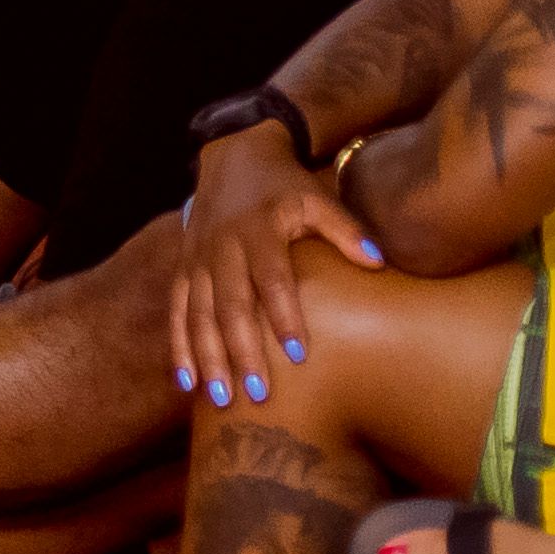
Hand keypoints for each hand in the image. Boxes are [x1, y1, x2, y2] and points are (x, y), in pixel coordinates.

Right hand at [169, 119, 379, 410]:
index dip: (284, 314)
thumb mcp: (316, 197)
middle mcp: (222, 247)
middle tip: (259, 393)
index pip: (271, 277)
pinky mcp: (183, 267)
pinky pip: (177, 311)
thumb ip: (345, 229)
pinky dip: (179, 346)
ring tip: (222, 398)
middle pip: (229, 304)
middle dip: (242, 350)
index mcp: (257, 230)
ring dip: (208, 357)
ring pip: (198, 313)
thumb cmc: (284, 186)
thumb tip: (378, 262)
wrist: (232, 155)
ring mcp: (198, 259)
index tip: (299, 353)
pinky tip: (187, 383)